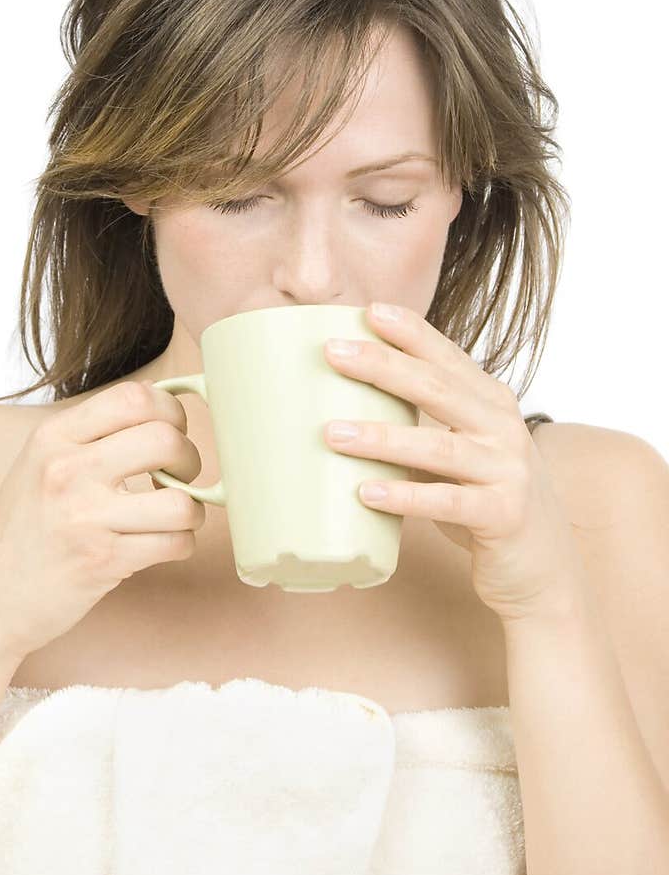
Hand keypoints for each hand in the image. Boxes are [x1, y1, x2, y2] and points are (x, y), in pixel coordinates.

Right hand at [0, 380, 205, 660]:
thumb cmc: (24, 530)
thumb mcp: (41, 464)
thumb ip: (93, 434)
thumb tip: (160, 402)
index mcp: (53, 437)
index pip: (134, 397)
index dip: (170, 411)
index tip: (171, 431)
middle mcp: (67, 470)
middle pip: (165, 440)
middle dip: (189, 459)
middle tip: (177, 476)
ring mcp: (84, 517)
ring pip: (181, 501)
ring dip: (190, 511)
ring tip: (171, 516)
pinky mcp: (102, 561)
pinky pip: (175, 543)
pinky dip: (180, 544)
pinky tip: (159, 544)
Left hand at [322, 301, 582, 621]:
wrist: (543, 564)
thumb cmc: (487, 499)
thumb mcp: (461, 449)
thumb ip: (423, 423)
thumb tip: (341, 404)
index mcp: (491, 402)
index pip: (447, 357)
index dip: (410, 332)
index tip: (367, 310)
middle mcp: (503, 428)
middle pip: (438, 389)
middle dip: (384, 367)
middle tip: (333, 353)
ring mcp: (507, 471)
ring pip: (439, 448)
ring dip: (383, 438)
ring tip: (332, 433)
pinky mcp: (503, 515)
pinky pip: (447, 503)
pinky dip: (405, 497)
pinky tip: (366, 493)